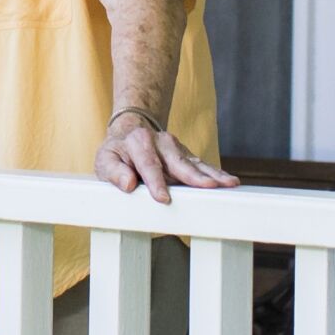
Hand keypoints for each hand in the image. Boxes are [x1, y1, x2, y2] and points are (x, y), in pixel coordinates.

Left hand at [94, 114, 238, 203]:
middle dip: (194, 176)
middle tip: (209, 187)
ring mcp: (177, 148)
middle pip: (178, 162)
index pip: (148, 164)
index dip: (155, 182)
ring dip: (213, 174)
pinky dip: (216, 174)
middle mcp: (161, 142)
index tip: (163, 198)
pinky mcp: (187, 156)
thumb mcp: (105, 161)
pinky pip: (202, 166)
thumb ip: (114, 172)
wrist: (129, 135)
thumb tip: (128, 184)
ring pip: (195, 163)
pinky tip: (230, 182)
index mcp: (138, 142)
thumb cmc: (117, 154)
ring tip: (229, 184)